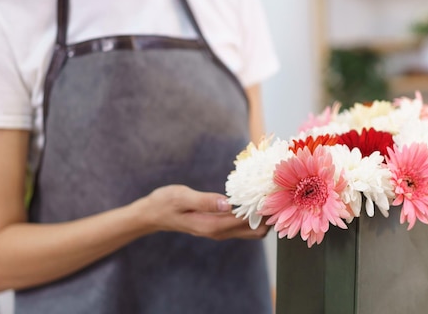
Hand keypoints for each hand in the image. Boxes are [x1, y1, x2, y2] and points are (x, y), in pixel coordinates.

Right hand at [138, 185, 269, 240]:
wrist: (153, 214)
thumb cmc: (165, 202)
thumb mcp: (182, 197)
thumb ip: (205, 200)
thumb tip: (227, 203)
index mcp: (211, 225)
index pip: (245, 221)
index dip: (261, 210)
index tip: (272, 194)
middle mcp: (218, 232)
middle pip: (255, 231)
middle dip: (266, 216)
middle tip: (274, 194)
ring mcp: (220, 231)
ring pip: (251, 230)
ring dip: (262, 216)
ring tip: (268, 196)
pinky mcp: (219, 226)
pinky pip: (243, 225)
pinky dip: (253, 216)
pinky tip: (255, 200)